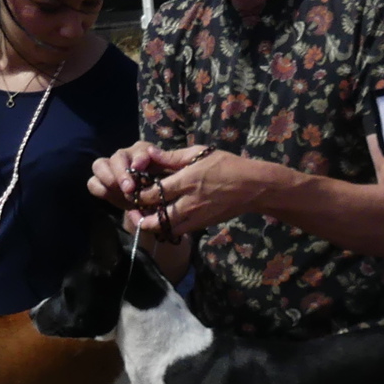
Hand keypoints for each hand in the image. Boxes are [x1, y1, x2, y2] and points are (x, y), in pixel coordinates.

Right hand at [87, 139, 178, 212]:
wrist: (151, 206)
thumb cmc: (163, 189)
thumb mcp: (171, 178)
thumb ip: (167, 165)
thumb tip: (157, 154)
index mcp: (144, 152)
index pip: (139, 150)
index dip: (139, 158)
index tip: (139, 167)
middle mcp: (125, 157)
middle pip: (117, 157)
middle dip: (122, 173)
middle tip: (129, 189)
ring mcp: (110, 169)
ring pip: (99, 165)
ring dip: (107, 178)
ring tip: (120, 192)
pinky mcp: (101, 183)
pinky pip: (93, 183)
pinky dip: (100, 189)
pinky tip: (110, 197)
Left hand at [121, 144, 267, 241]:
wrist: (253, 187)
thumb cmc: (227, 165)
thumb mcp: (200, 153)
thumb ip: (172, 156)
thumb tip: (149, 152)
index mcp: (186, 181)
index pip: (153, 194)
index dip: (137, 195)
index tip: (131, 191)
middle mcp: (189, 202)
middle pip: (156, 218)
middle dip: (139, 216)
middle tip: (133, 211)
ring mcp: (196, 216)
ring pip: (166, 229)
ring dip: (153, 226)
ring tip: (145, 218)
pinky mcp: (202, 225)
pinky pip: (179, 231)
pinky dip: (167, 228)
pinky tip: (164, 220)